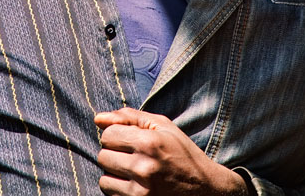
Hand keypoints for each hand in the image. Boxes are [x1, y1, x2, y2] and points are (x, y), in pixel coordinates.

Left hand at [95, 107, 248, 195]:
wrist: (206, 189)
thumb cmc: (182, 152)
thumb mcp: (161, 126)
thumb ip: (129, 117)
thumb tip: (97, 118)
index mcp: (149, 142)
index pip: (108, 135)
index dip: (116, 135)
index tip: (129, 139)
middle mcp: (144, 167)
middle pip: (103, 156)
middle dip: (114, 154)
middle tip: (132, 156)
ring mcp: (141, 191)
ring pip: (104, 179)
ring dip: (115, 174)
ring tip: (134, 171)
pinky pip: (111, 195)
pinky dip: (119, 190)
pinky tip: (136, 185)